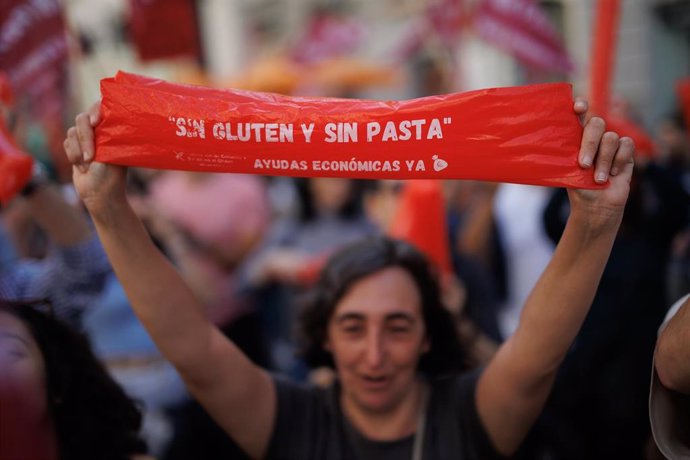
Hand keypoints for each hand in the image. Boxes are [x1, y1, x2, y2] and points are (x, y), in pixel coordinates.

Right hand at [63, 102, 126, 214]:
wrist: (100, 194)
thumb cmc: (112, 175)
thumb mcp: (113, 153)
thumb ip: (106, 135)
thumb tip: (103, 119)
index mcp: (113, 129)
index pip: (102, 107)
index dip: (95, 110)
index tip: (96, 123)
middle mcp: (99, 130)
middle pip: (82, 119)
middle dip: (85, 138)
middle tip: (91, 157)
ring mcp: (86, 138)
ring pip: (72, 132)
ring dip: (78, 152)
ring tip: (89, 166)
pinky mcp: (75, 147)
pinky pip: (66, 143)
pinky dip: (73, 156)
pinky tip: (83, 168)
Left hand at [568, 99, 634, 231]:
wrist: (595, 205)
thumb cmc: (578, 187)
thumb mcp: (566, 170)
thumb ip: (563, 154)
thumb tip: (543, 144)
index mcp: (576, 136)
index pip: (579, 114)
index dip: (580, 106)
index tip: (578, 108)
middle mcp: (594, 136)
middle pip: (596, 123)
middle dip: (590, 144)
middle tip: (583, 165)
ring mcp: (610, 143)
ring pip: (611, 137)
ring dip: (603, 161)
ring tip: (598, 179)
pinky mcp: (626, 151)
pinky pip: (626, 145)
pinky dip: (618, 161)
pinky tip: (613, 174)